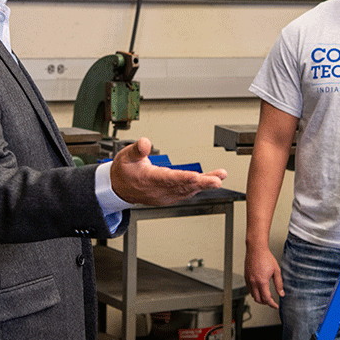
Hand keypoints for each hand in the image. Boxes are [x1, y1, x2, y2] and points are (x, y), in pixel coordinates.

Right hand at [109, 138, 226, 205]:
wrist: (119, 188)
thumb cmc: (125, 170)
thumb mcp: (126, 155)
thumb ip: (137, 149)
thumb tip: (145, 142)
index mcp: (148, 179)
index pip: (168, 179)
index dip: (183, 178)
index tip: (196, 177)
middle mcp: (158, 190)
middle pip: (182, 186)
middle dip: (201, 183)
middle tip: (216, 180)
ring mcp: (165, 195)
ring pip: (187, 190)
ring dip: (204, 184)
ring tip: (219, 176)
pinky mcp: (169, 196)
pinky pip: (186, 193)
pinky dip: (199, 187)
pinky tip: (210, 181)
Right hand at [245, 245, 283, 308]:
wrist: (256, 249)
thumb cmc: (266, 257)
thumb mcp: (276, 270)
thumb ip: (279, 284)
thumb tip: (281, 293)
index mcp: (262, 281)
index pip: (267, 298)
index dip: (272, 304)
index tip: (275, 306)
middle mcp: (254, 282)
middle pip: (258, 299)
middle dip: (266, 303)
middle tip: (271, 301)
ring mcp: (248, 280)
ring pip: (253, 295)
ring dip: (259, 298)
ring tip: (266, 295)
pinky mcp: (246, 277)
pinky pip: (249, 289)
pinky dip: (254, 292)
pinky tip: (259, 289)